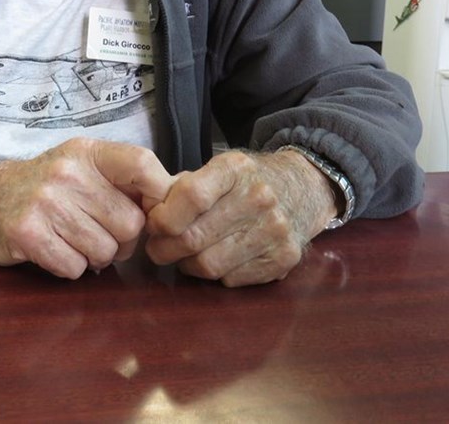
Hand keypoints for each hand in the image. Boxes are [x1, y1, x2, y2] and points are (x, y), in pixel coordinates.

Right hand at [0, 137, 174, 279]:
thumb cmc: (40, 189)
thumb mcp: (79, 168)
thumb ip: (122, 181)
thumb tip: (175, 203)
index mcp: (87, 152)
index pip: (143, 165)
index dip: (160, 194)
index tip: (154, 213)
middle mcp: (68, 171)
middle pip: (130, 224)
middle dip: (121, 241)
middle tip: (97, 235)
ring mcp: (46, 201)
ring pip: (105, 251)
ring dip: (94, 258)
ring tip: (71, 241)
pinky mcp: (27, 232)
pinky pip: (74, 268)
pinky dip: (68, 268)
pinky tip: (52, 251)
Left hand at [144, 149, 337, 286]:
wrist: (302, 188)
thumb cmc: (247, 181)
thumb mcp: (217, 169)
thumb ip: (181, 187)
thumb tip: (146, 211)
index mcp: (235, 169)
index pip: (190, 196)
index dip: (162, 217)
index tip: (153, 224)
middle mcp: (259, 198)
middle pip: (194, 237)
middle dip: (164, 248)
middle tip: (157, 248)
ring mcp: (275, 230)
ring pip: (209, 265)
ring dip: (187, 265)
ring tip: (184, 255)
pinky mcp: (284, 258)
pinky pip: (231, 279)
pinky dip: (215, 275)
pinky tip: (215, 258)